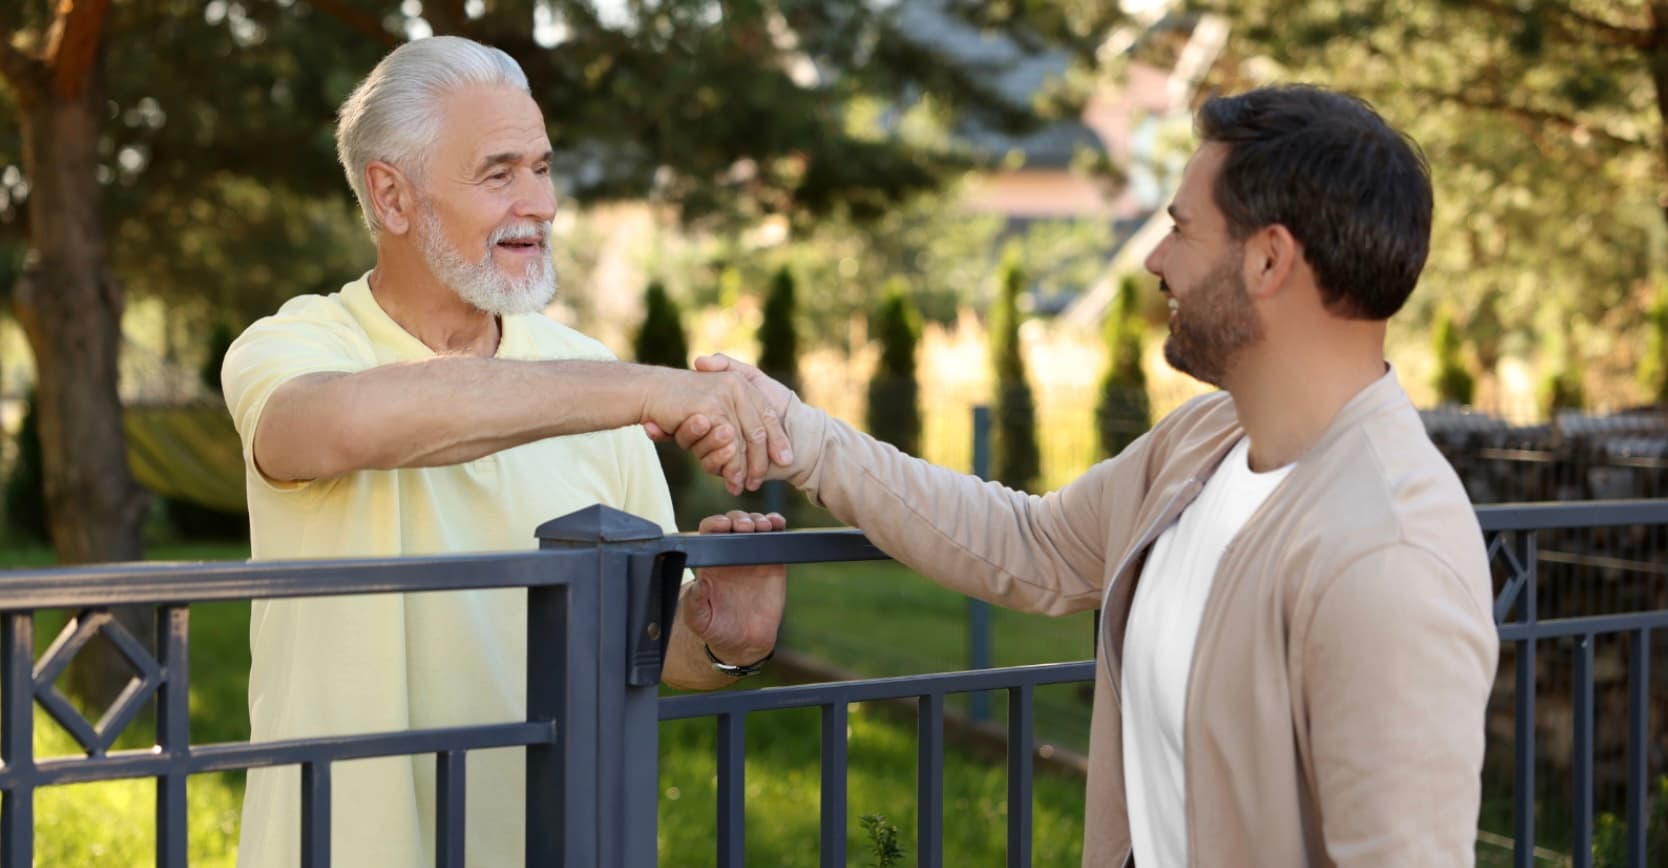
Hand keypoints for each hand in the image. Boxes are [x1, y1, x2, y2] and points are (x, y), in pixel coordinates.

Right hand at [638, 366, 791, 495]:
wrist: (648, 388)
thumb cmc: (675, 394)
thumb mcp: (710, 396)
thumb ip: (729, 410)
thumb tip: (747, 437)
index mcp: (741, 383)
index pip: (767, 415)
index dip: (778, 439)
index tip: (784, 460)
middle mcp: (737, 387)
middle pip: (759, 432)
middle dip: (760, 461)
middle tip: (757, 482)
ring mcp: (723, 397)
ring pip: (743, 441)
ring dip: (743, 468)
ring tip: (743, 485)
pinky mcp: (710, 409)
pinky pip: (726, 443)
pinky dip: (728, 464)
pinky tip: (728, 479)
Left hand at [678, 510, 787, 666]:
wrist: (743, 642)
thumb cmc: (715, 629)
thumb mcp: (699, 620)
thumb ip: (694, 604)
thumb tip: (695, 586)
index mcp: (710, 562)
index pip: (710, 532)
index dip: (716, 524)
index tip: (723, 525)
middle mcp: (730, 555)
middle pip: (734, 523)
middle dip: (740, 519)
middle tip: (746, 526)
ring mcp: (752, 556)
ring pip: (755, 525)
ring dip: (759, 519)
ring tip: (763, 526)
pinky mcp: (773, 563)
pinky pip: (775, 538)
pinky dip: (777, 526)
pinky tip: (777, 524)